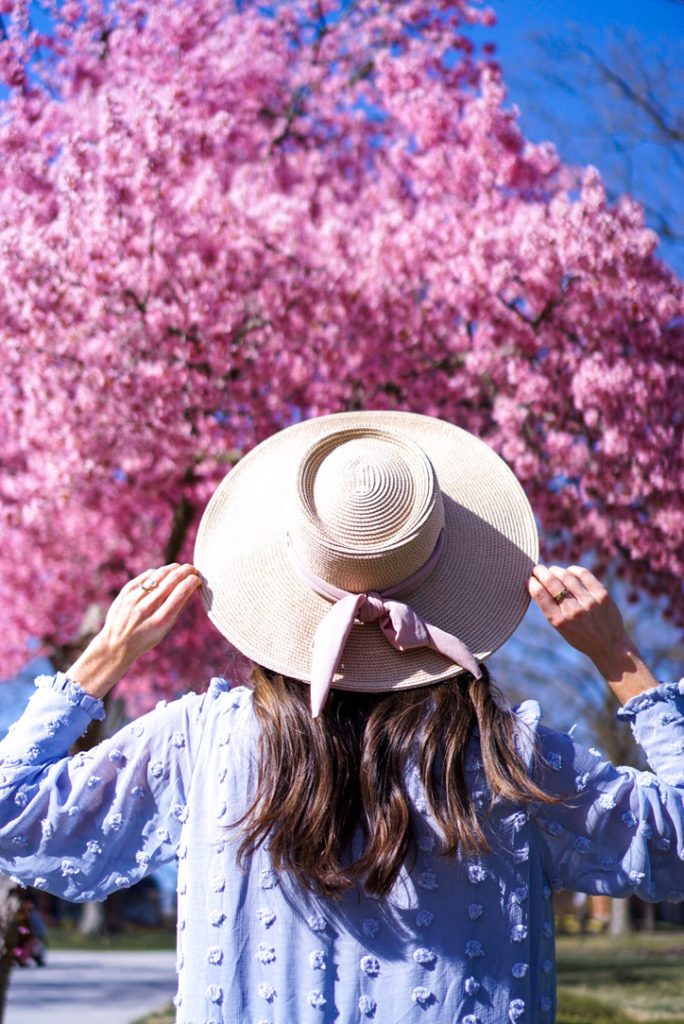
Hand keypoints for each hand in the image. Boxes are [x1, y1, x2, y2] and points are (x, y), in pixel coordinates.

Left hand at [67, 563, 201, 697]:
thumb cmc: (146, 638)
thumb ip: (178, 608)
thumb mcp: (165, 629)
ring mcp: (134, 598)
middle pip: (172, 579)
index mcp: (160, 620)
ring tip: (179, 569)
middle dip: (186, 571)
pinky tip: (163, 574)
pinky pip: (146, 576)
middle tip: (192, 569)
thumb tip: (192, 587)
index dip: (193, 581)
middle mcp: (147, 607)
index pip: (182, 591)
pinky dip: (158, 573)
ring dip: (173, 568)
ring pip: (159, 574)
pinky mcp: (125, 592)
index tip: (197, 579)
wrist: (116, 644)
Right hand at [527, 564, 657, 702]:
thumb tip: (539, 585)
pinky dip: (573, 570)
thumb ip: (551, 609)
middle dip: (540, 572)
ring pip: (566, 576)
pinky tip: (569, 571)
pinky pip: (584, 575)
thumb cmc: (581, 637)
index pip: (540, 594)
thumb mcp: (561, 629)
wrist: (610, 646)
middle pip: (551, 582)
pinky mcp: (602, 595)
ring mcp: (589, 602)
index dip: (532, 583)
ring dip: (555, 570)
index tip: (530, 579)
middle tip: (537, 569)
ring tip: (552, 570)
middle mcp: (573, 610)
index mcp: (559, 621)